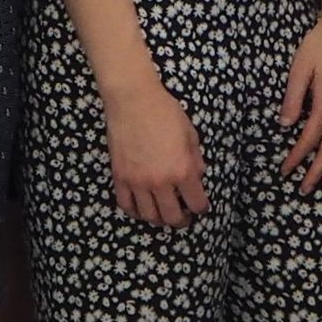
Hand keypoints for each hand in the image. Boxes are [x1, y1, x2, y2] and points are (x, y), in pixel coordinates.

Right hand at [105, 76, 209, 226]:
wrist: (133, 100)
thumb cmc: (165, 112)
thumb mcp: (190, 134)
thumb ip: (196, 159)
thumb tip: (198, 176)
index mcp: (182, 170)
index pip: (196, 203)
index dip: (202, 208)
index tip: (201, 208)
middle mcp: (160, 182)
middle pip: (172, 217)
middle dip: (181, 220)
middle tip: (184, 217)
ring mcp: (137, 182)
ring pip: (149, 216)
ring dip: (159, 219)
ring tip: (164, 214)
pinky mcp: (120, 178)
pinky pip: (126, 205)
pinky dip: (136, 211)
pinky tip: (142, 208)